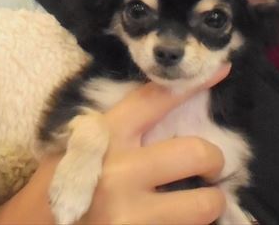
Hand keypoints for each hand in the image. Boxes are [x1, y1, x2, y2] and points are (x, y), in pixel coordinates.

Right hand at [0, 63, 230, 224]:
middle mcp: (122, 174)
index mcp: (105, 138)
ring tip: (198, 202)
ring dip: (209, 203)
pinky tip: (177, 221)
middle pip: (196, 153)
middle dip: (214, 160)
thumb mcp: (79, 147)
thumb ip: (119, 131)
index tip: (222, 69)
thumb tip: (170, 113)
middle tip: (210, 168)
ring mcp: (132, 217)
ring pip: (204, 204)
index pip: (157, 99)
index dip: (194, 84)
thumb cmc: (56, 187)